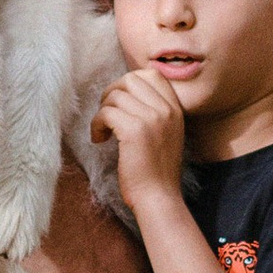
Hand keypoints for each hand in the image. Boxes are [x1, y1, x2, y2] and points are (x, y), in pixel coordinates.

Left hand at [92, 65, 187, 205]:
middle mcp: (166, 110)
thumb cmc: (155, 171)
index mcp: (175, 109)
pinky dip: (97, 124)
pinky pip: (106, 113)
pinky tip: (100, 139)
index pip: (152, 75)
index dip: (129, 83)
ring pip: (115, 96)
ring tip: (103, 131)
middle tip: (107, 114)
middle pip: (130, 79)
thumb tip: (125, 93)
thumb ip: (155, 112)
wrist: (158, 197)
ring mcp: (152, 118)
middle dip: (112, 92)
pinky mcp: (134, 131)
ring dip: (102, 111)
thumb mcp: (165, 134)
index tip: (120, 102)